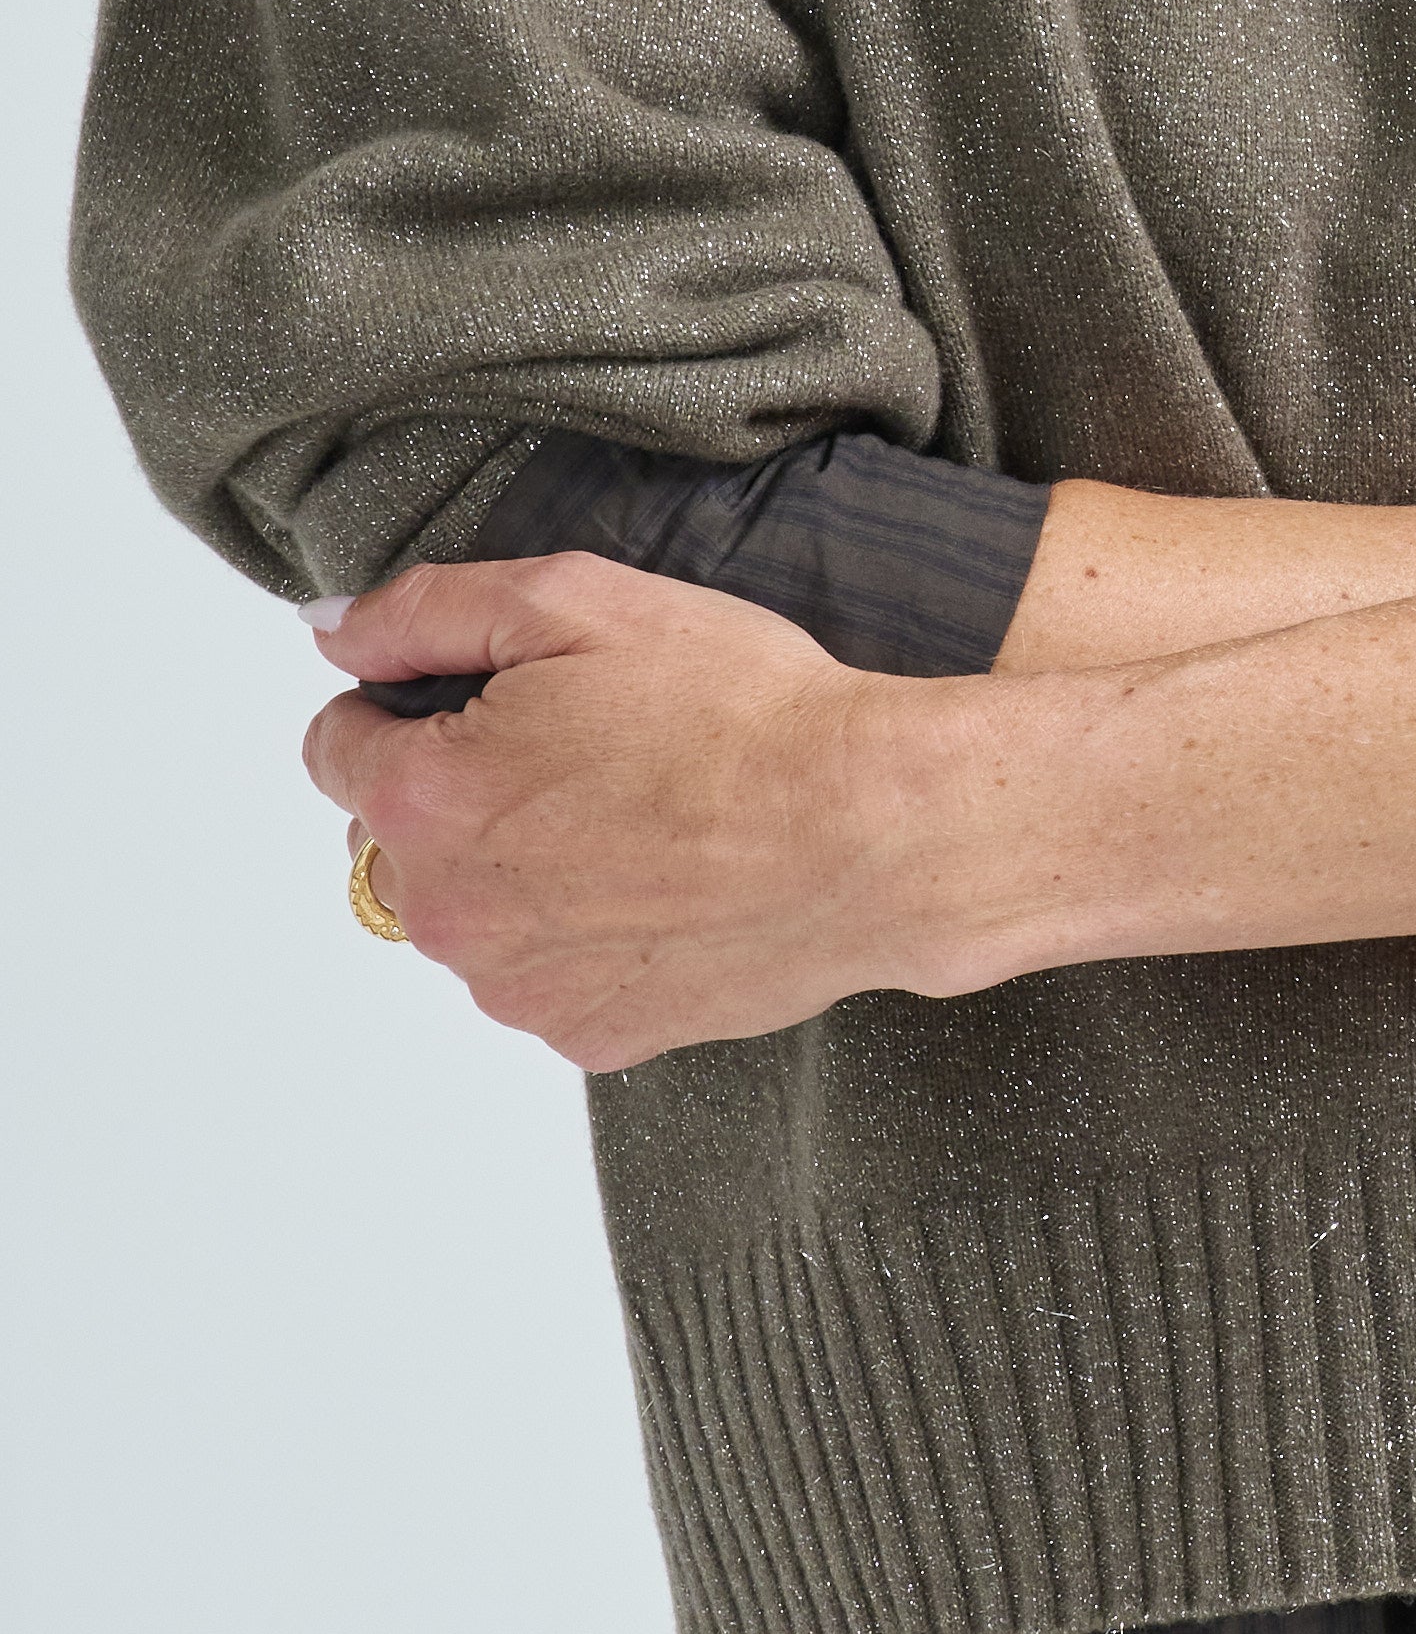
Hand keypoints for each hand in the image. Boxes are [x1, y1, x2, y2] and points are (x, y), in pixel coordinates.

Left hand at [301, 555, 945, 1069]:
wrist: (867, 829)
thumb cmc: (741, 711)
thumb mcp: (580, 600)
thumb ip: (428, 611)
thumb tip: (331, 631)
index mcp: (426, 797)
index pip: (336, 745)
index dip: (410, 701)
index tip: (497, 694)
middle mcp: (448, 910)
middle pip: (394, 839)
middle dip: (459, 791)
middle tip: (583, 747)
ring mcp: (514, 986)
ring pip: (470, 913)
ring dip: (516, 870)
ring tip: (635, 818)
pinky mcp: (584, 1033)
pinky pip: (543, 976)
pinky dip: (581, 935)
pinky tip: (661, 883)